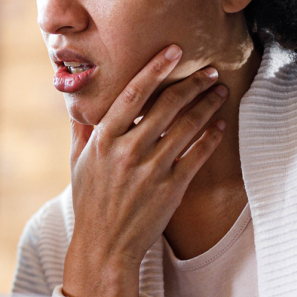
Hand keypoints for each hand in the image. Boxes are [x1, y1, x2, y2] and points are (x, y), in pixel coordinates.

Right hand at [61, 45, 227, 296]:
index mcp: (103, 140)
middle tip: (209, 70)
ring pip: (187, 126)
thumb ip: (83, 130)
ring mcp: (151, 170)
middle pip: (167, 105)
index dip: (156, 69)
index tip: (174, 51)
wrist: (105, 245)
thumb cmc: (90, 202)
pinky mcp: (171, 188)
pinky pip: (197, 154)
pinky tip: (219, 124)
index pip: (133, 94)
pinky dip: (211, 136)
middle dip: (193, 83)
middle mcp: (127, 151)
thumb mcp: (77, 163)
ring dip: (208, 105)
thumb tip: (80, 101)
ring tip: (219, 91)